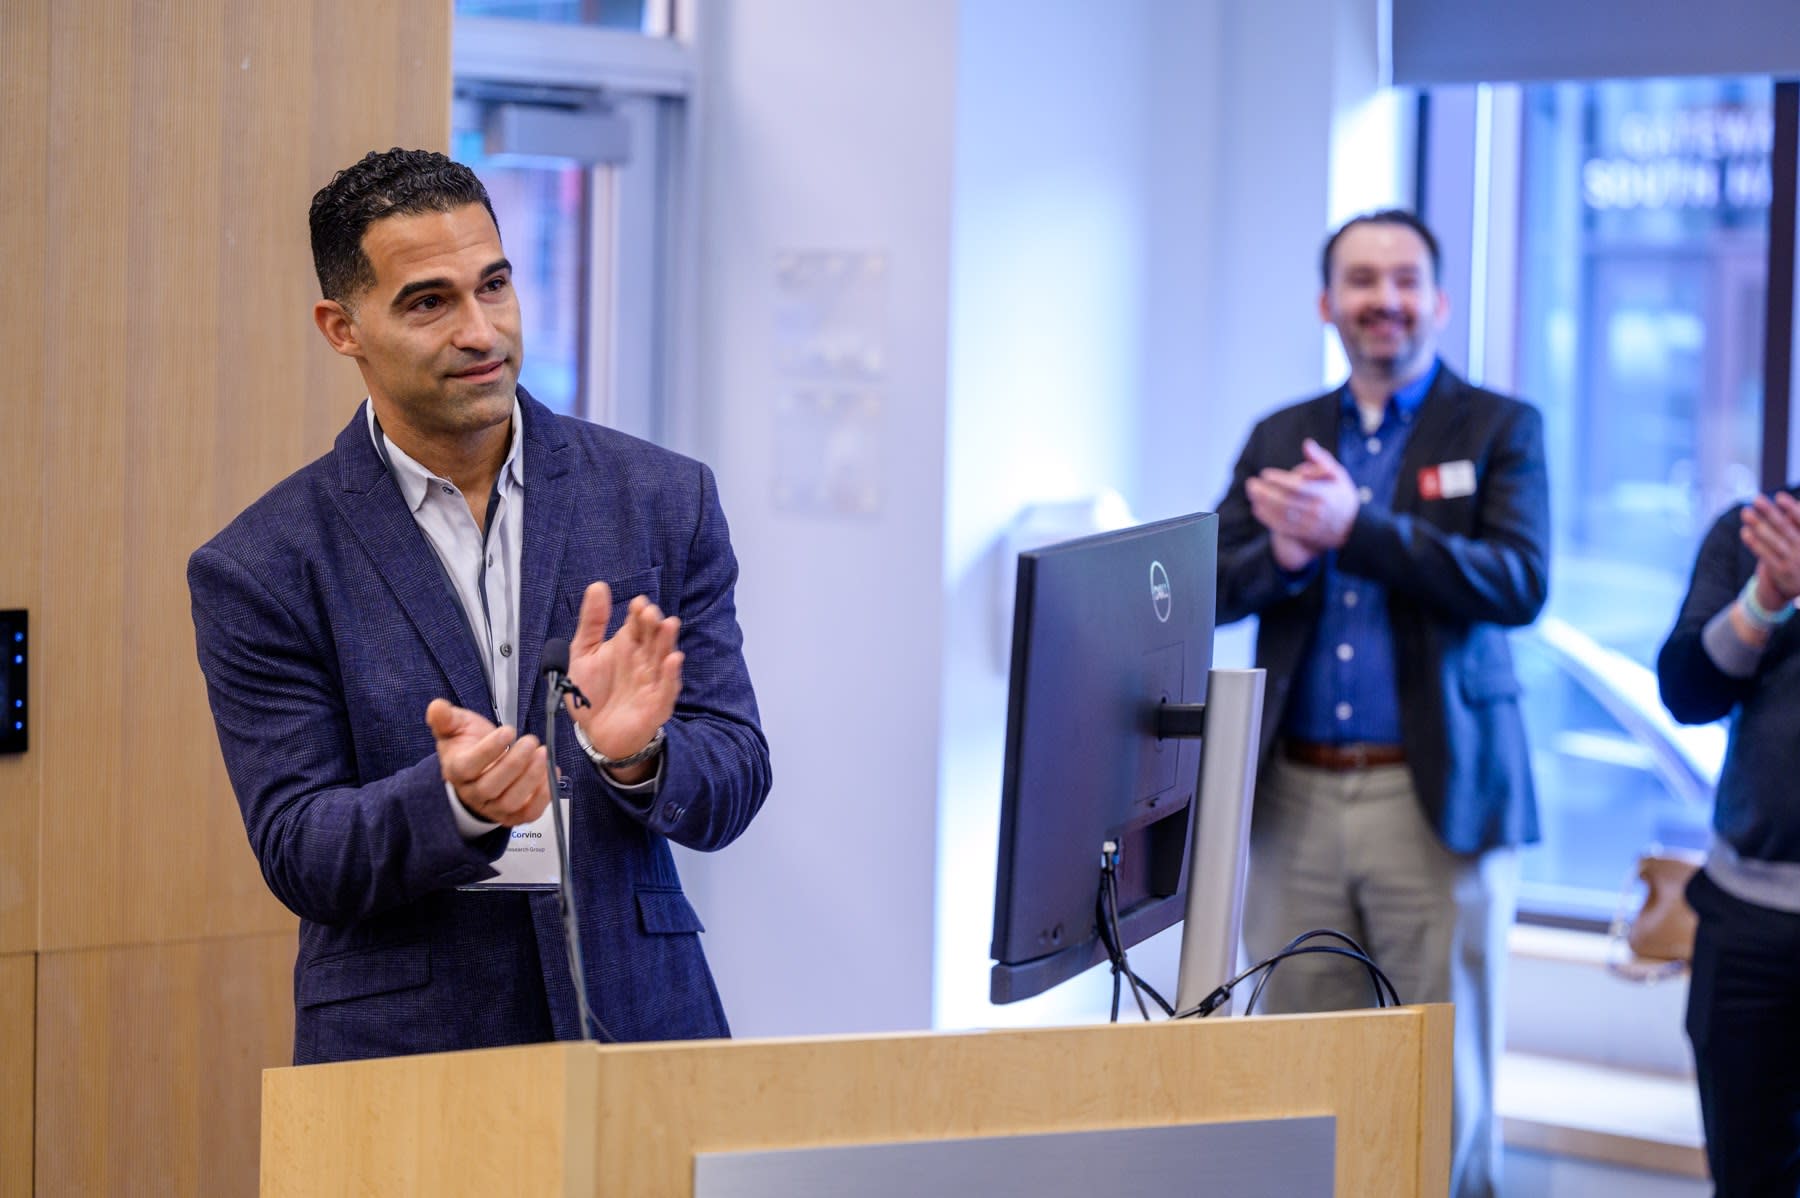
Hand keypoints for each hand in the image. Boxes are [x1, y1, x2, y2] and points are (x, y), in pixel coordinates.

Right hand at [425, 698, 550, 825]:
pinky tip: (551, 772)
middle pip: (490, 787)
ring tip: (543, 754)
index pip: (468, 767)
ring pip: (510, 801)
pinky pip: (528, 813)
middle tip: (531, 741)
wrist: (480, 766)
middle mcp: (472, 793)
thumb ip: (446, 718)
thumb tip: (436, 707)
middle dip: (514, 763)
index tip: (508, 731)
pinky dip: (543, 796)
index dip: (489, 750)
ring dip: (531, 778)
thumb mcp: (456, 726)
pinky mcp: (513, 815)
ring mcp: (493, 807)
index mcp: (456, 770)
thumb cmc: (469, 744)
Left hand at [565, 582, 683, 782]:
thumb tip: (597, 586)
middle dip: (654, 625)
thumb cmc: (590, 694)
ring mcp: (652, 682)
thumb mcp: (582, 653)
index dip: (639, 614)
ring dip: (666, 643)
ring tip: (668, 625)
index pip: (637, 625)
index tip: (638, 604)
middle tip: (650, 613)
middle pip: (653, 639)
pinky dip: (670, 675)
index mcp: (627, 646)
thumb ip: (592, 622)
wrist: (594, 734)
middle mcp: (643, 662)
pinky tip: (672, 660)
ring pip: (663, 659)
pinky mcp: (656, 705)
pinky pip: (666, 689)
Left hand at [1245, 438, 1359, 555]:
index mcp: (1325, 494)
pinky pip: (1283, 527)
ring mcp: (1310, 525)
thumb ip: (1320, 459)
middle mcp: (1317, 511)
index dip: (1280, 481)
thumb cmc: (1340, 494)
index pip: (1299, 487)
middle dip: (1266, 493)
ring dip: (1264, 505)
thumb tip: (1307, 444)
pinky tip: (1258, 508)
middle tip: (1251, 483)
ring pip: (1282, 515)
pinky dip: (1268, 518)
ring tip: (1252, 493)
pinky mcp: (1304, 535)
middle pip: (1287, 502)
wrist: (1351, 526)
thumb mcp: (1337, 474)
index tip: (1265, 473)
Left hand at [1741, 492, 1799, 607]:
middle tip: (1757, 499)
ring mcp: (1793, 562)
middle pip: (1785, 528)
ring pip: (1773, 540)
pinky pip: (1765, 555)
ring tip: (1746, 512)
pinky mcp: (1781, 571)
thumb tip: (1794, 504)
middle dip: (1770, 513)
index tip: (1779, 497)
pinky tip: (1745, 531)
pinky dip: (1755, 543)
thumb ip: (1796, 524)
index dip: (1792, 509)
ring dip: (1758, 525)